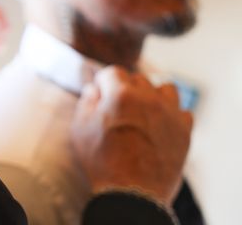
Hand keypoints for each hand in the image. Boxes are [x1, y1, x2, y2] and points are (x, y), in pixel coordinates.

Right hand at [71, 66, 192, 205]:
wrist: (132, 193)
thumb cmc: (102, 161)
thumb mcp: (80, 128)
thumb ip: (87, 102)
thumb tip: (94, 88)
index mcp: (121, 94)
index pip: (113, 72)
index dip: (104, 81)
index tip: (101, 92)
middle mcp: (148, 98)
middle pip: (138, 78)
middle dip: (126, 87)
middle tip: (119, 106)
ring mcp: (169, 113)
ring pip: (165, 88)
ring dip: (153, 94)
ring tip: (144, 109)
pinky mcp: (184, 131)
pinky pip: (182, 111)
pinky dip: (172, 114)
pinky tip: (161, 124)